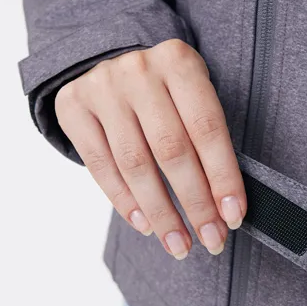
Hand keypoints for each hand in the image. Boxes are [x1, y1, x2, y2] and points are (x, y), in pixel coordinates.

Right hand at [54, 39, 246, 259]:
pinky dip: (125, 201)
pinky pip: (101, 166)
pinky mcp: (73, 107)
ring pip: (135, 164)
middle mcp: (139, 70)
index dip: (223, 177)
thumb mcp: (192, 95)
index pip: (207, 128)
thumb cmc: (167, 91)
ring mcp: (102, 87)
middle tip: (212, 239)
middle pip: (171, 150)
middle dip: (195, 203)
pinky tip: (146, 224)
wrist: (111, 63)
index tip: (234, 217)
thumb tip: (227, 206)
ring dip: (161, 212)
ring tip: (179, 244)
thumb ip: (207, 138)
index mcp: (179, 61)